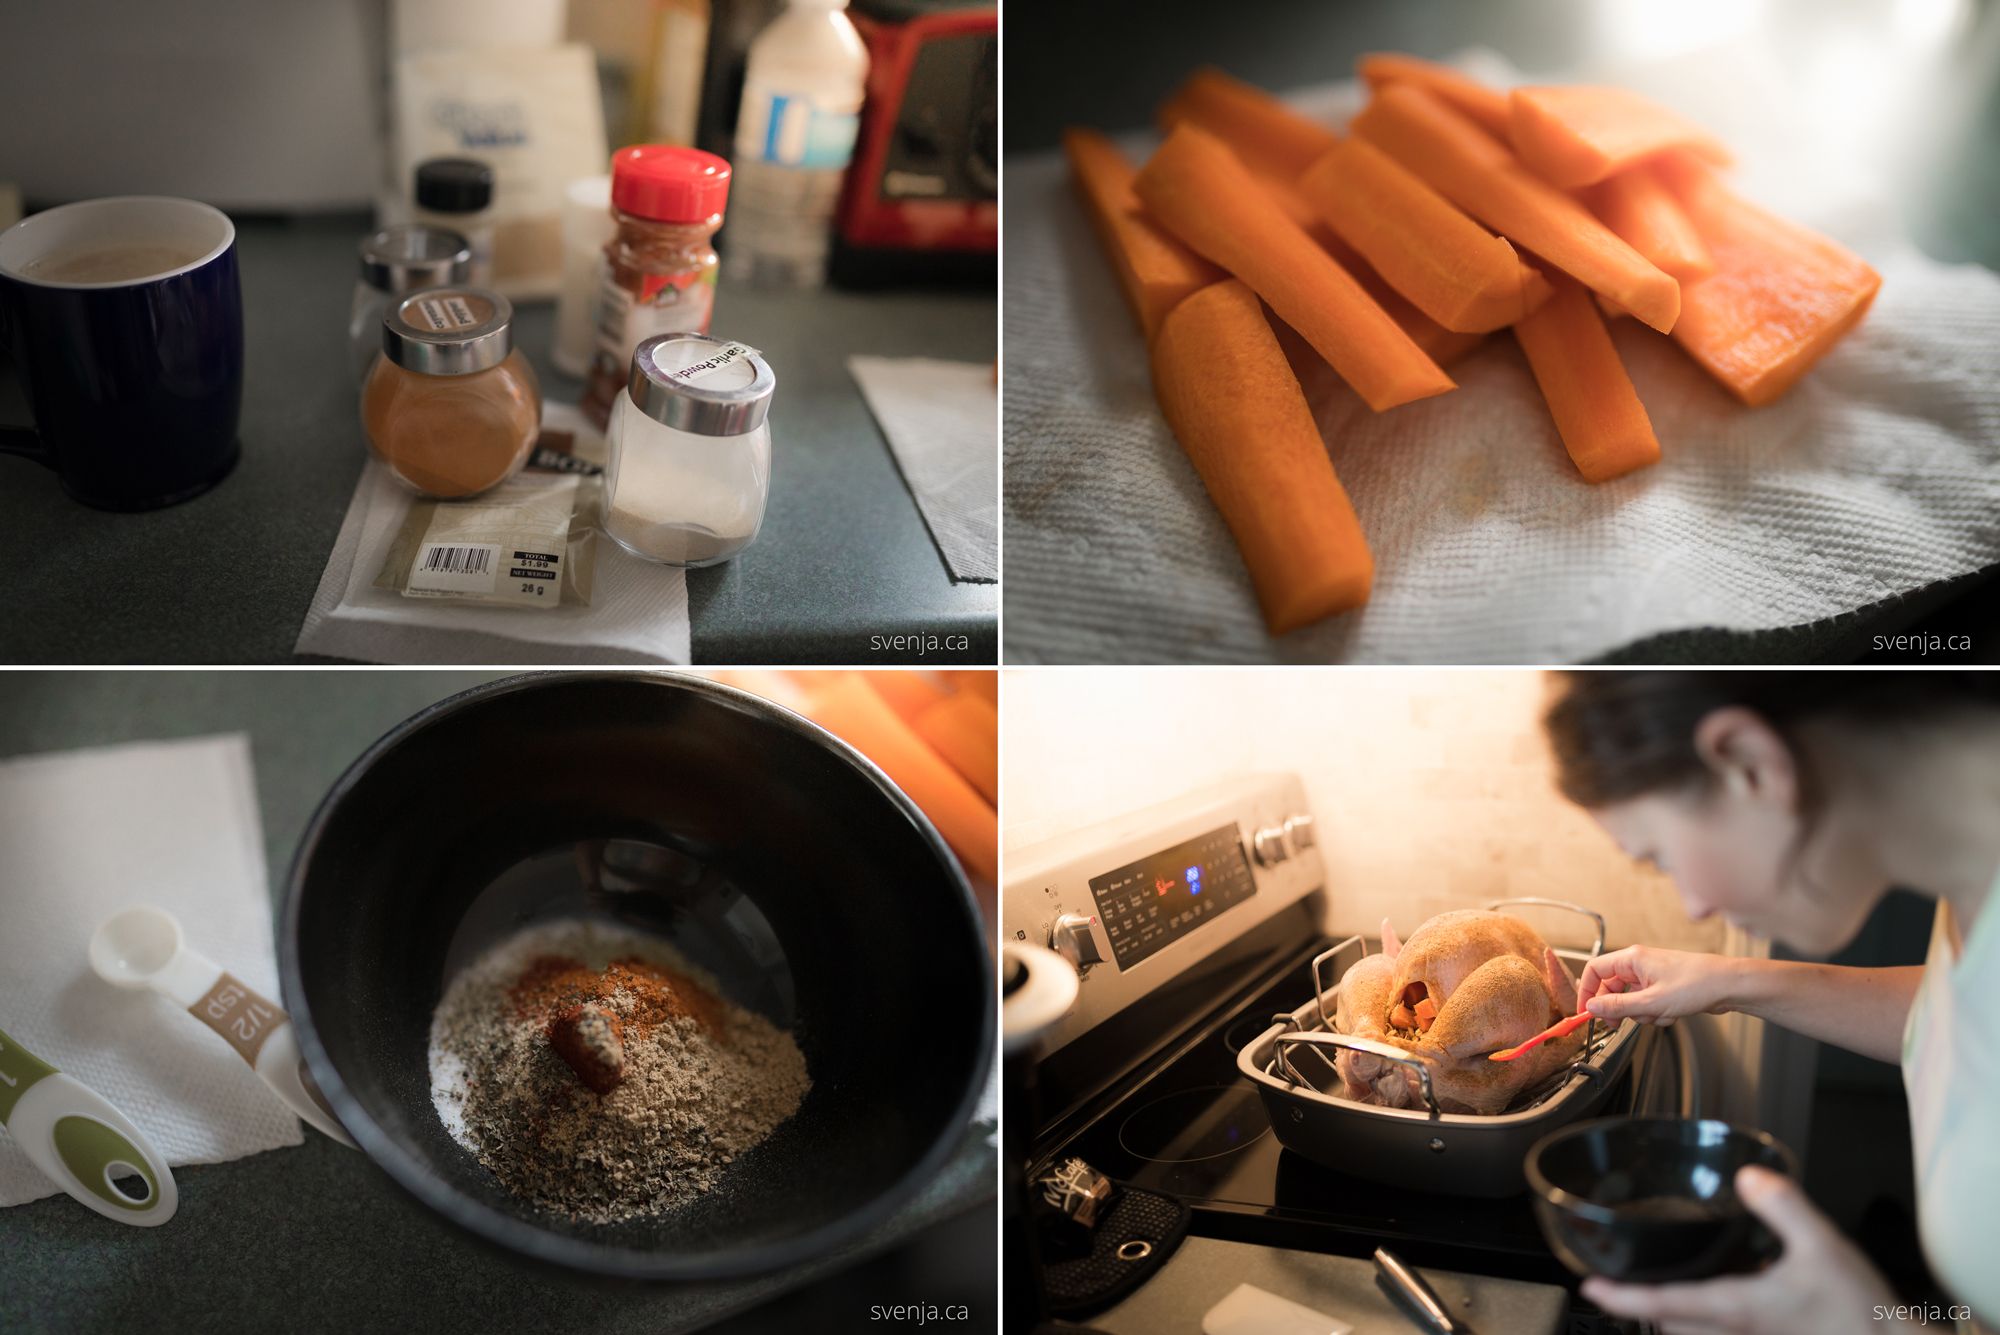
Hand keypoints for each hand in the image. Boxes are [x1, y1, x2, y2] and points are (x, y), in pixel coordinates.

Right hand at [1575, 945, 1736, 1025]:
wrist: (1729, 985)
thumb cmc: (1696, 985)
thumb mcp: (1651, 1002)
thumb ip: (1617, 1006)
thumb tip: (1591, 1008)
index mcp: (1632, 959)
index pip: (1595, 971)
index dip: (1587, 992)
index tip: (1586, 1013)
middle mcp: (1639, 964)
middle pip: (1611, 987)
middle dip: (1617, 1008)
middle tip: (1619, 1023)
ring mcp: (1652, 975)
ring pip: (1630, 998)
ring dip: (1641, 1013)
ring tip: (1660, 1014)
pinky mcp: (1663, 986)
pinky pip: (1647, 1002)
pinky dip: (1655, 1012)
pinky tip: (1671, 1014)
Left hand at [1582, 1166, 1913, 1334]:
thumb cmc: (1860, 1312)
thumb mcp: (1823, 1246)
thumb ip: (1783, 1206)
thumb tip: (1748, 1175)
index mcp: (1737, 1309)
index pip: (1665, 1303)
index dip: (1622, 1297)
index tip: (1591, 1288)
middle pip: (1670, 1326)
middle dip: (1645, 1306)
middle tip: (1622, 1281)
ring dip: (1674, 1318)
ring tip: (1664, 1290)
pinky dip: (1704, 1324)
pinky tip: (1723, 1300)